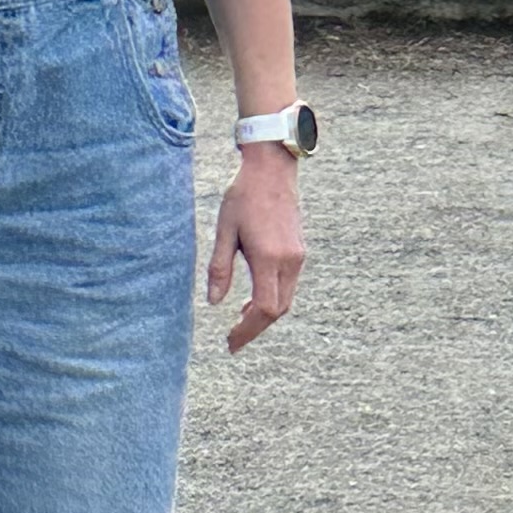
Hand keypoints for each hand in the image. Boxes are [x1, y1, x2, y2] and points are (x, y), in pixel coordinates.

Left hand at [207, 146, 304, 353]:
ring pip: (285, 300)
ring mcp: (297, 257)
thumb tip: (213, 302)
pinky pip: (288, 286)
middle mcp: (289, 261)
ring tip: (240, 321)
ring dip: (264, 315)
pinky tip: (253, 298)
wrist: (272, 170)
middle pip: (277, 310)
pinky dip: (272, 299)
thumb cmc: (243, 196)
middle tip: (232, 339)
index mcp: (269, 257)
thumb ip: (219, 267)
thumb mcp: (224, 230)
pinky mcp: (298, 251)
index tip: (231, 342)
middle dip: (255, 328)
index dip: (247, 330)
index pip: (263, 308)